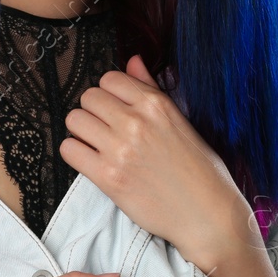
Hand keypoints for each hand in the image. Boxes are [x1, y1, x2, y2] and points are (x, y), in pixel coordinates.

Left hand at [61, 54, 263, 261]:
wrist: (207, 214)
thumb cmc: (200, 170)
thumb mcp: (181, 121)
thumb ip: (151, 89)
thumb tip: (133, 61)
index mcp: (156, 104)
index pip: (110, 79)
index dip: (110, 94)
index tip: (116, 109)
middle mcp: (136, 122)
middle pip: (88, 97)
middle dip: (94, 112)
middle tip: (106, 129)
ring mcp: (120, 149)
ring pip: (74, 120)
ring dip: (82, 132)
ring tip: (98, 145)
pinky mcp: (108, 177)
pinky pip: (69, 150)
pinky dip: (76, 154)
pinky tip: (92, 161)